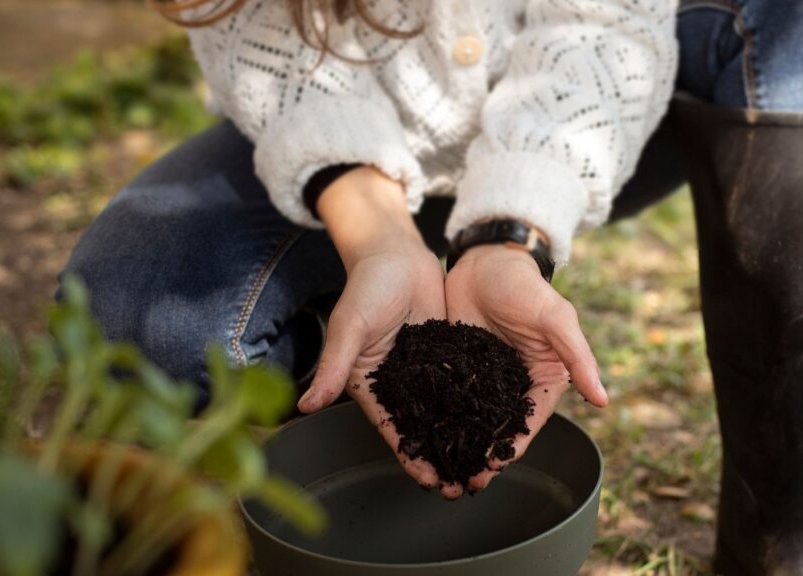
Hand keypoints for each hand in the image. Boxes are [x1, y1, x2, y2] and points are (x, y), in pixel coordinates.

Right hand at [296, 167, 460, 498]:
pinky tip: (497, 421)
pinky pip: (463, 384)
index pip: (393, 428)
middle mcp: (399, 383)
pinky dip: (477, 404)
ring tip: (486, 462)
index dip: (410, 456)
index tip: (430, 482)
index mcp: (370, 383)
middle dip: (441, 456)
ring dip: (463, 436)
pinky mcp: (447, 354)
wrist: (396, 252)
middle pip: (422, 427)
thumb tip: (304, 404)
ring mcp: (425, 370)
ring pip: (445, 411)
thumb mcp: (350, 325)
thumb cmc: (366, 285)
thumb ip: (333, 364)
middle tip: (465, 485)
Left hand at [445, 243, 607, 493]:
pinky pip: (450, 398)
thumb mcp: (555, 319)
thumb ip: (578, 358)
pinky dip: (440, 419)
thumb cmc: (526, 286)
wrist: (486, 258)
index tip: (492, 470)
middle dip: (483, 456)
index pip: (529, 422)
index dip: (512, 448)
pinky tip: (423, 437)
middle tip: (462, 483)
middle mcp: (517, 384)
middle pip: (500, 428)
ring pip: (474, 419)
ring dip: (460, 445)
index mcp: (545, 378)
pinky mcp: (460, 367)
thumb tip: (604, 400)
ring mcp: (486, 378)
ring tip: (440, 470)